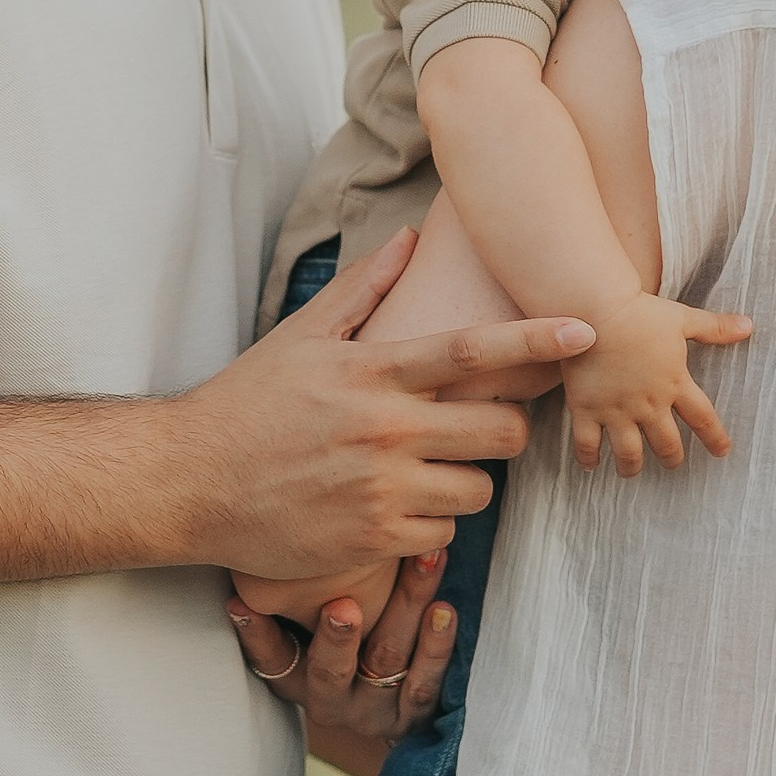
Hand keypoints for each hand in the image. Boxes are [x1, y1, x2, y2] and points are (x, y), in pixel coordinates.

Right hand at [175, 231, 593, 586]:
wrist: (189, 480)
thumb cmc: (247, 403)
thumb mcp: (300, 337)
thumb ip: (363, 289)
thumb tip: (411, 237)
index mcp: (372, 371)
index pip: (472, 350)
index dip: (536, 339)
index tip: (587, 331)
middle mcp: (384, 428)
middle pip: (502, 431)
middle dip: (504, 431)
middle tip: (476, 429)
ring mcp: (380, 488)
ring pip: (480, 490)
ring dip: (465, 482)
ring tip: (423, 472)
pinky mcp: (372, 538)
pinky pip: (442, 535)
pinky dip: (429, 524)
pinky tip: (390, 508)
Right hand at [228, 546, 459, 775]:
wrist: (393, 707)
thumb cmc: (341, 644)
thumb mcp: (306, 632)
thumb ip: (289, 602)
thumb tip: (254, 561)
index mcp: (296, 682)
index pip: (271, 660)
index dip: (254, 635)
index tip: (239, 603)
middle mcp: (330, 700)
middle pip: (329, 670)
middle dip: (336, 639)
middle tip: (343, 605)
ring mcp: (374, 711)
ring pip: (387, 661)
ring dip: (405, 608)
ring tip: (421, 565)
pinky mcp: (415, 714)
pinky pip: (426, 680)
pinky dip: (436, 645)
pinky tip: (444, 609)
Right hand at [564, 289, 750, 477]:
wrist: (595, 309)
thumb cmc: (640, 311)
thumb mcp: (682, 319)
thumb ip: (715, 328)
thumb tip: (749, 325)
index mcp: (674, 383)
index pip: (703, 419)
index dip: (715, 438)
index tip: (722, 451)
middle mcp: (649, 404)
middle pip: (667, 444)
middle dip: (672, 458)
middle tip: (672, 463)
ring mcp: (617, 410)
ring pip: (629, 453)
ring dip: (632, 467)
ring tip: (630, 472)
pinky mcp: (586, 409)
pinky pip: (587, 444)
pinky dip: (588, 459)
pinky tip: (590, 466)